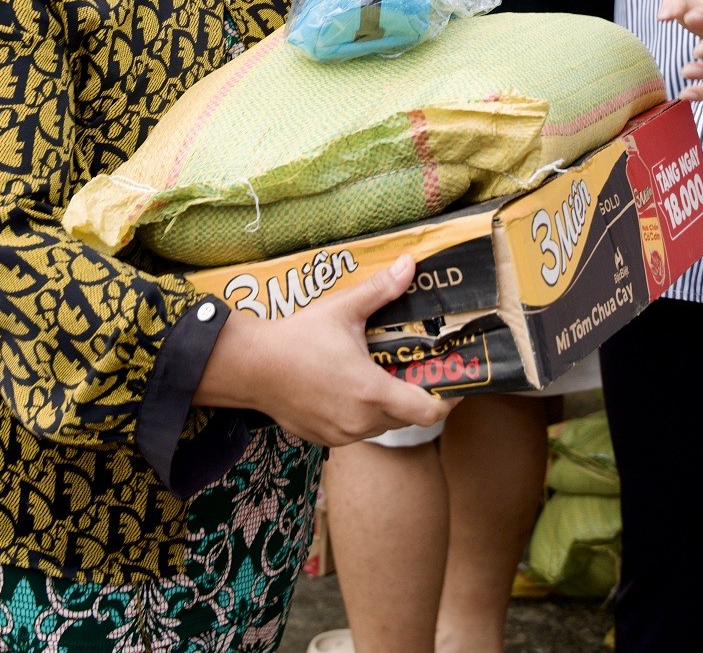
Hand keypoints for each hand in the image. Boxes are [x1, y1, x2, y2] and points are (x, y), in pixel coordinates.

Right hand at [198, 255, 450, 445]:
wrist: (250, 367)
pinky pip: (358, 430)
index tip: (453, 380)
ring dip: (390, 405)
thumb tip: (409, 264)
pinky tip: (353, 388)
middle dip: (418, 395)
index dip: (447, 398)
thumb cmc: (297, 338)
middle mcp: (360, 421)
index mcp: (371, 391)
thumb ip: (381, 290)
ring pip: (383, 425)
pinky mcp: (325, 439)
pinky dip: (364, 413)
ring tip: (385, 375)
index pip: (428, 411)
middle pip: (408, 417)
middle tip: (419, 369)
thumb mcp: (343, 310)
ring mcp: (342, 434)